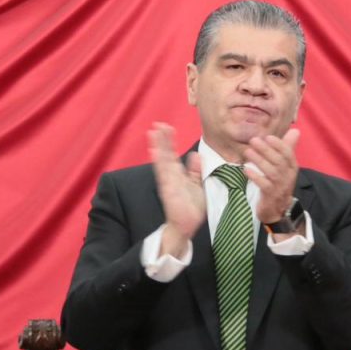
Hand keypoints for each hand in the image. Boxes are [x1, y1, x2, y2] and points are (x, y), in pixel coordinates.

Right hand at [148, 123, 204, 256]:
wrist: (186, 226)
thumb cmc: (191, 207)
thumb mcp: (197, 185)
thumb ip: (195, 171)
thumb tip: (196, 155)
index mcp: (178, 174)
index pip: (172, 154)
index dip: (170, 141)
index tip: (168, 127)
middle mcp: (171, 176)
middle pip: (165, 154)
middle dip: (162, 140)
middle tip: (158, 124)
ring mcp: (168, 182)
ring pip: (162, 161)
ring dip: (158, 147)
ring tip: (153, 133)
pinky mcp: (168, 190)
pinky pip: (163, 175)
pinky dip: (159, 164)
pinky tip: (155, 153)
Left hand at [245, 128, 300, 232]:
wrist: (278, 209)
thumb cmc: (279, 183)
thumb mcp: (285, 165)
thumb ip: (288, 148)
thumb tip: (295, 130)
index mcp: (292, 167)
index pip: (288, 153)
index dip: (279, 144)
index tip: (268, 137)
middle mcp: (288, 176)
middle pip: (278, 161)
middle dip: (266, 149)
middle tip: (253, 140)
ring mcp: (280, 186)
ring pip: (271, 171)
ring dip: (259, 160)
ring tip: (248, 152)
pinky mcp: (271, 195)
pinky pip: (264, 184)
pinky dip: (255, 176)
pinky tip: (246, 169)